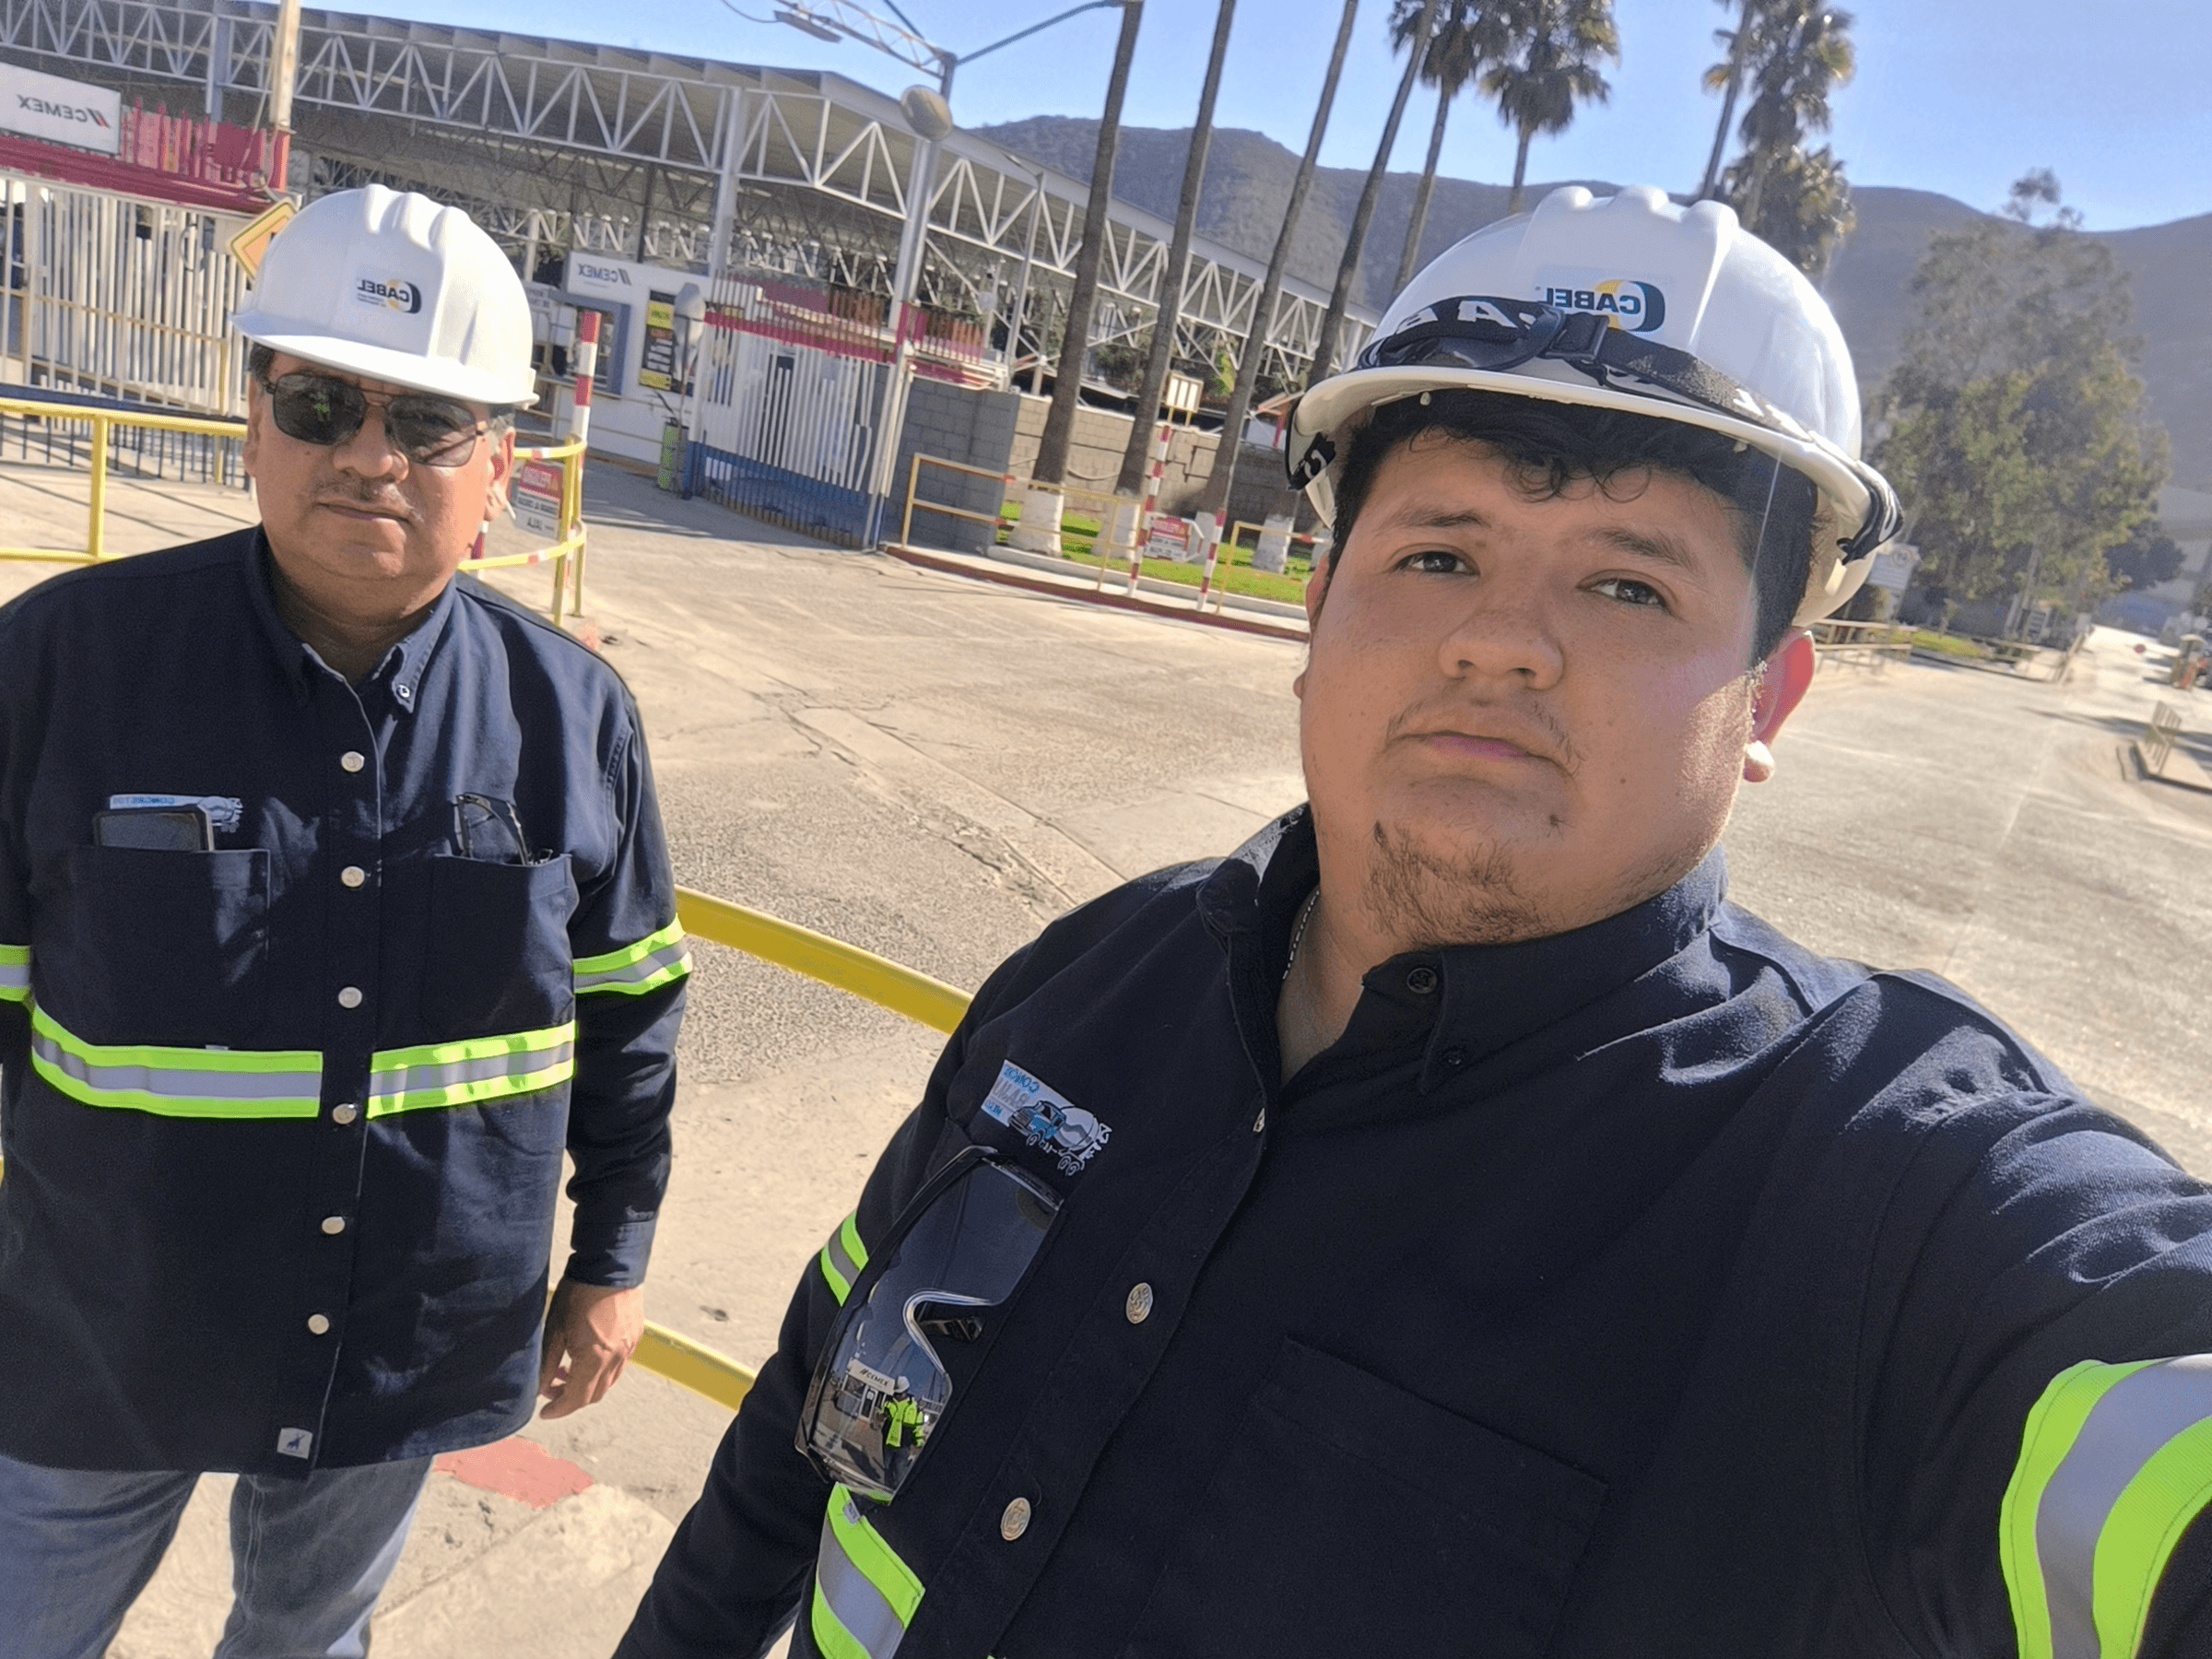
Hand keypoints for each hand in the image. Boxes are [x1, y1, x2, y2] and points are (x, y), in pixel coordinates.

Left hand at [537, 1278, 643, 1418]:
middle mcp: (615, 1358)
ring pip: (609, 1381)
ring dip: (588, 1384)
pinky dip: (602, 1369)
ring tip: (568, 1371)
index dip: (559, 1409)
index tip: (545, 1412)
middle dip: (572, 1398)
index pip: (577, 1399)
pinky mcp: (635, 1336)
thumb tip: (540, 1388)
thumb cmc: (578, 1294)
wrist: (609, 1266)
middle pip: (594, 1394)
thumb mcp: (554, 1330)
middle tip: (552, 1389)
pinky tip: (588, 1356)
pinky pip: (619, 1364)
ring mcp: (628, 1347)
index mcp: (594, 1359)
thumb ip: (547, 1363)